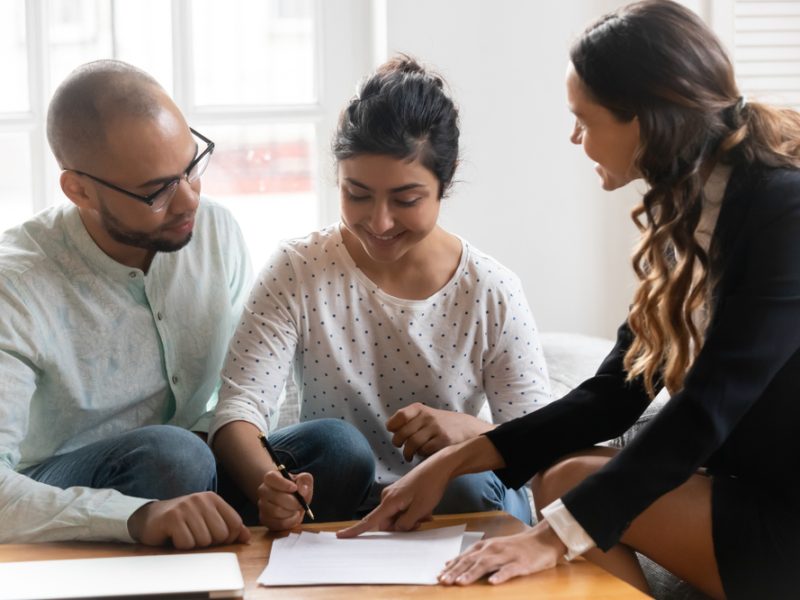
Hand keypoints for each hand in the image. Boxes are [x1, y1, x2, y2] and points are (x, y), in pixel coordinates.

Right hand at [127, 492, 249, 548]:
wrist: (149, 518)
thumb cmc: (182, 521)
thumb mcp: (207, 520)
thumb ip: (228, 527)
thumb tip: (247, 537)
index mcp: (213, 498)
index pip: (235, 524)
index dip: (228, 537)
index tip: (213, 536)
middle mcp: (201, 499)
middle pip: (221, 534)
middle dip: (209, 542)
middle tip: (194, 535)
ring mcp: (186, 507)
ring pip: (204, 541)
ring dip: (193, 544)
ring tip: (184, 534)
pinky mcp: (172, 518)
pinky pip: (187, 543)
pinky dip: (181, 546)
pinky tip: (174, 536)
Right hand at [257, 469, 312, 530]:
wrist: (292, 502)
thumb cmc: (297, 490)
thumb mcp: (304, 480)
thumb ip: (305, 481)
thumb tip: (302, 490)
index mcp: (271, 477)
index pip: (271, 478)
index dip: (283, 484)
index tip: (295, 488)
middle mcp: (263, 491)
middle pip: (276, 497)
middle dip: (293, 502)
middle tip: (300, 503)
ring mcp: (262, 506)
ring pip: (276, 511)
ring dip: (291, 512)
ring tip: (296, 509)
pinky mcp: (265, 519)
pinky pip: (278, 523)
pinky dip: (290, 521)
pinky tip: (293, 516)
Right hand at [337, 455, 449, 537]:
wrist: (439, 466)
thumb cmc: (430, 486)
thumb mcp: (420, 510)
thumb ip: (405, 524)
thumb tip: (395, 529)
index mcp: (389, 501)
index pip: (369, 520)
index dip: (355, 530)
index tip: (340, 536)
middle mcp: (387, 497)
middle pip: (388, 522)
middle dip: (404, 526)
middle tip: (422, 520)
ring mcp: (394, 494)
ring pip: (397, 517)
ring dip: (411, 519)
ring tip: (426, 512)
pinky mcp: (400, 493)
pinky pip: (402, 510)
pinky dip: (412, 512)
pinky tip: (425, 509)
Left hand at [386, 403, 493, 460]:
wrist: (468, 429)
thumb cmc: (441, 424)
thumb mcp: (425, 415)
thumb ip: (409, 420)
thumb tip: (391, 429)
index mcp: (420, 409)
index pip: (400, 416)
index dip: (393, 426)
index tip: (393, 432)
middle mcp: (427, 417)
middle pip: (403, 434)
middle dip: (398, 443)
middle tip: (401, 446)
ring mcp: (436, 428)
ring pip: (412, 444)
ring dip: (408, 453)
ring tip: (409, 456)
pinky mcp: (444, 441)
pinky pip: (425, 451)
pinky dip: (422, 455)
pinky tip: (424, 454)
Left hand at [438, 521, 565, 584]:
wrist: (543, 539)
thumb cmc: (516, 547)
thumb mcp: (492, 548)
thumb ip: (473, 556)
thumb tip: (451, 563)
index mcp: (486, 547)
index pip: (465, 557)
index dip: (452, 567)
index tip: (438, 576)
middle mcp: (494, 549)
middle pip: (472, 561)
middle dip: (457, 571)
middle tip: (443, 581)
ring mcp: (507, 556)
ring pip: (487, 565)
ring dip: (473, 573)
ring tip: (461, 583)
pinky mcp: (522, 563)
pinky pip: (510, 570)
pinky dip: (501, 575)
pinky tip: (493, 582)